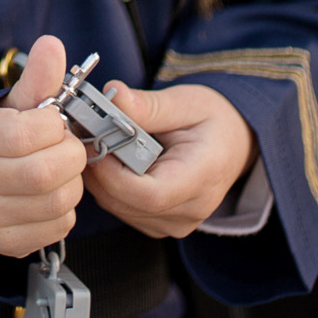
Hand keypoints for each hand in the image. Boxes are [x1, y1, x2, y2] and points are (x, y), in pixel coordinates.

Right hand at [0, 36, 87, 258]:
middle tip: (65, 145)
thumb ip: (36, 78)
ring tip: (60, 168)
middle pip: (44, 174)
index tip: (51, 120)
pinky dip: (65, 208)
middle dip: (69, 154)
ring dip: (72, 182)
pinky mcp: (7, 243)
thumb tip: (52, 46)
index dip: (51, 126)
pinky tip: (51, 193)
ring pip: (56, 203)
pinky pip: (57, 227)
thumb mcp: (10, 104)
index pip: (24, 135)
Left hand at [83, 82, 257, 239]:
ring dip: (100, 177)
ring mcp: (176, 222)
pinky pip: (123, 210)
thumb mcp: (186, 102)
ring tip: (98, 141)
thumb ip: (149, 105)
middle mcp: (191, 210)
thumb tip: (114, 94)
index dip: (113, 174)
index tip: (92, 143)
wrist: (233, 143)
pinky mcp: (162, 223)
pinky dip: (109, 185)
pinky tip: (111, 158)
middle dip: (99, 169)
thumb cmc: (213, 121)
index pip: (150, 195)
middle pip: (128, 203)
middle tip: (84, 133)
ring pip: (119, 208)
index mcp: (202, 177)